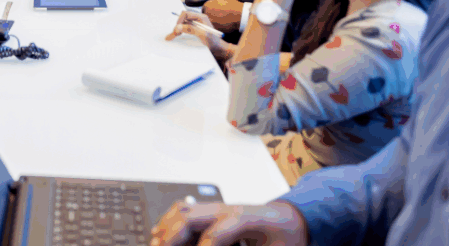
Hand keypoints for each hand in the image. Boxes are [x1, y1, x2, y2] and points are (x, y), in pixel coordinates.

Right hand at [149, 201, 308, 245]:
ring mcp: (220, 206)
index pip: (215, 234)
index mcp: (245, 217)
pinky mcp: (216, 210)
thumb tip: (211, 244)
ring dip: (167, 226)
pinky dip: (171, 219)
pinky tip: (162, 231)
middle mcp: (228, 208)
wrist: (293, 219)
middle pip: (191, 216)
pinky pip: (187, 209)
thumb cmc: (287, 237)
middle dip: (173, 236)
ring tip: (156, 242)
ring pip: (184, 210)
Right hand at [165, 10, 234, 63]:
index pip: (186, 14)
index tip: (177, 29)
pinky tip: (177, 36)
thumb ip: (190, 29)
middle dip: (177, 25)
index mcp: (201, 17)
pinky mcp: (195, 30)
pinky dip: (180, 32)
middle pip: (183, 18)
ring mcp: (196, 25)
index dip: (179, 20)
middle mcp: (198, 20)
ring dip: (177, 29)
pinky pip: (185, 28)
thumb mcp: (202, 35)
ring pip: (183, 24)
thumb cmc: (214, 42)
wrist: (219, 50)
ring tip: (172, 36)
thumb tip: (178, 27)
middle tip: (173, 34)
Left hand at [202, 0, 244, 33]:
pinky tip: (224, 23)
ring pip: (209, 22)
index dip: (210, 9)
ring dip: (214, 21)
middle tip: (220, 14)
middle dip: (211, 15)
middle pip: (206, 15)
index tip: (216, 10)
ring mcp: (210, 22)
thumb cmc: (232, 5)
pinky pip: (214, 28)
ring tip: (223, 19)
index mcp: (207, 6)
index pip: (204, 8)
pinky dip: (218, 26)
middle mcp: (206, 14)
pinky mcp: (215, 29)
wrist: (240, 15)